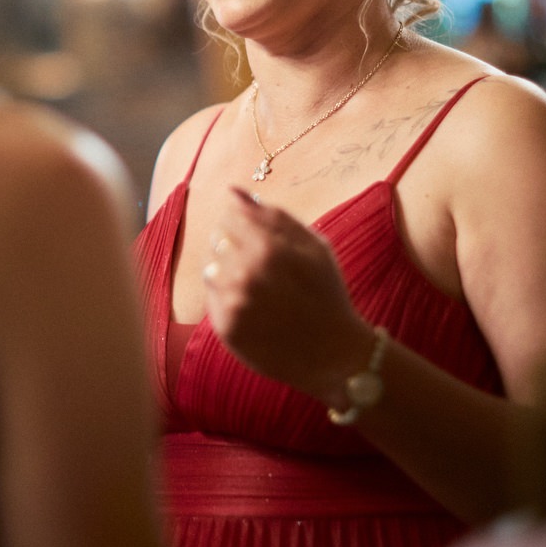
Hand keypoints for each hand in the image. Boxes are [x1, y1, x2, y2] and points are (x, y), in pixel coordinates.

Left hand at [202, 187, 375, 402]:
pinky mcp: (225, 327)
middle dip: (236, 245)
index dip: (246, 223)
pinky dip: (227, 297)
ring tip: (259, 288)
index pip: (231, 215)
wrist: (334, 355)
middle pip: (217, 238)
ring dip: (229, 271)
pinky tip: (254, 306)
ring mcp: (233, 302)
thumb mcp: (314, 247)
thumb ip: (273, 215)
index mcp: (269, 248)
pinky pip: (212, 297)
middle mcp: (245, 273)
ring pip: (211, 267)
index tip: (261, 238)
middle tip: (264, 266)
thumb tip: (233, 191)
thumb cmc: (327, 294)